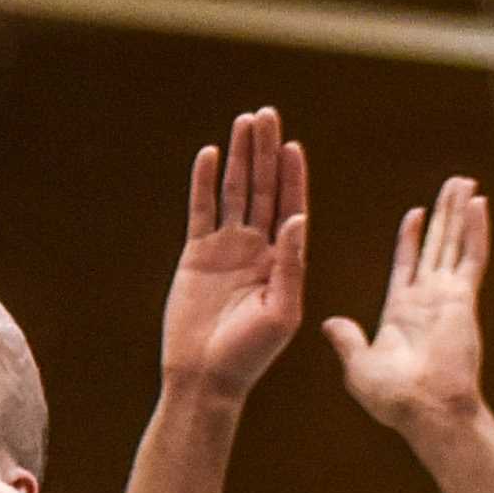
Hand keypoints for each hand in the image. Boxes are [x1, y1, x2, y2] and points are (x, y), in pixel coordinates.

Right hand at [161, 110, 308, 401]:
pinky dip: (204, 183)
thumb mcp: (282, 312)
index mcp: (283, 261)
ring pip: (234, 192)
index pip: (291, 207)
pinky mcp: (196, 255)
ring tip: (244, 122)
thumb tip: (297, 218)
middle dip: (266, 152)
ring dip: (240, 157)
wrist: (205, 377)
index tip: (293, 146)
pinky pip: (201, 210)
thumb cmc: (250, 354)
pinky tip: (210, 155)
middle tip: (268, 115)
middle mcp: (257, 249)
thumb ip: (291, 265)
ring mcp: (226, 249)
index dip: (293, 176)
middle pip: (264, 189)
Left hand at [328, 177, 489, 437]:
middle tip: (454, 185)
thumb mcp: (359, 365)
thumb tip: (330, 323)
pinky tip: (479, 204)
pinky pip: (470, 256)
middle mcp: (428, 299)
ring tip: (466, 183)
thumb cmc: (394, 398)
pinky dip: (475, 230)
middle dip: (444, 214)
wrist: (425, 410)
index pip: (407, 264)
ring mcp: (448, 296)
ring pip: (454, 243)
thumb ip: (348, 340)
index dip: (412, 238)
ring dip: (460, 212)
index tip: (416, 212)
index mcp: (402, 312)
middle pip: (437, 245)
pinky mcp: (463, 298)